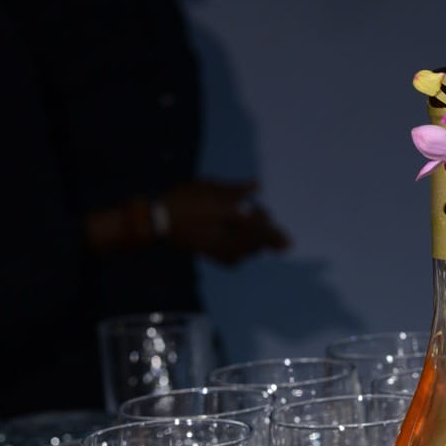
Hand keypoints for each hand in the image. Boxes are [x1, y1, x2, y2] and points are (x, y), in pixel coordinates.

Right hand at [159, 179, 291, 264]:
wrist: (158, 220)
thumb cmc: (184, 198)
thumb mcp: (209, 186)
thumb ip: (236, 189)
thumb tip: (258, 185)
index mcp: (231, 212)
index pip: (261, 226)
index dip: (276, 235)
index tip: (287, 242)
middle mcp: (228, 231)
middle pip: (258, 241)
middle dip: (269, 241)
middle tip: (282, 243)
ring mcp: (220, 246)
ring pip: (248, 251)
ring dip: (256, 247)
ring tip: (261, 243)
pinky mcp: (211, 255)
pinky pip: (234, 260)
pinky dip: (240, 255)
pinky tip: (241, 252)